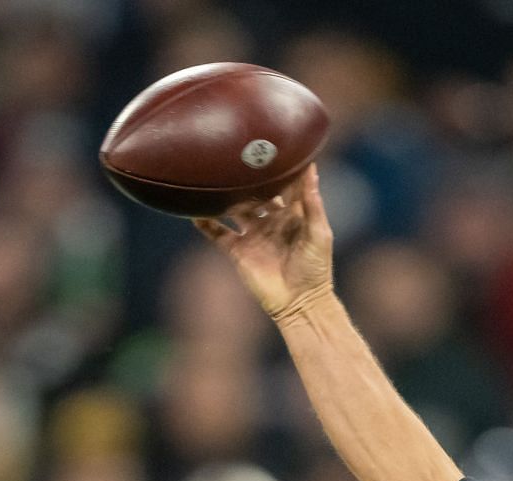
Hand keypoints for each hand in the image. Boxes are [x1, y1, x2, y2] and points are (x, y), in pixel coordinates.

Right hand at [195, 166, 334, 321]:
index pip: (284, 184)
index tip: (271, 145)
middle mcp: (271, 220)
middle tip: (235, 154)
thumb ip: (311, 202)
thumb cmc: (316, 269)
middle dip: (247, 177)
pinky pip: (217, 233)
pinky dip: (205, 222)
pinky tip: (193, 209)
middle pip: (256, 192)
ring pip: (234, 208)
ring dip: (225, 194)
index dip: (279, 167)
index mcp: (292, 214)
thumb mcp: (319, 232)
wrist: (299, 303)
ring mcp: (252, 235)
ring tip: (212, 175)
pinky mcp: (237, 251)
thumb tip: (311, 169)